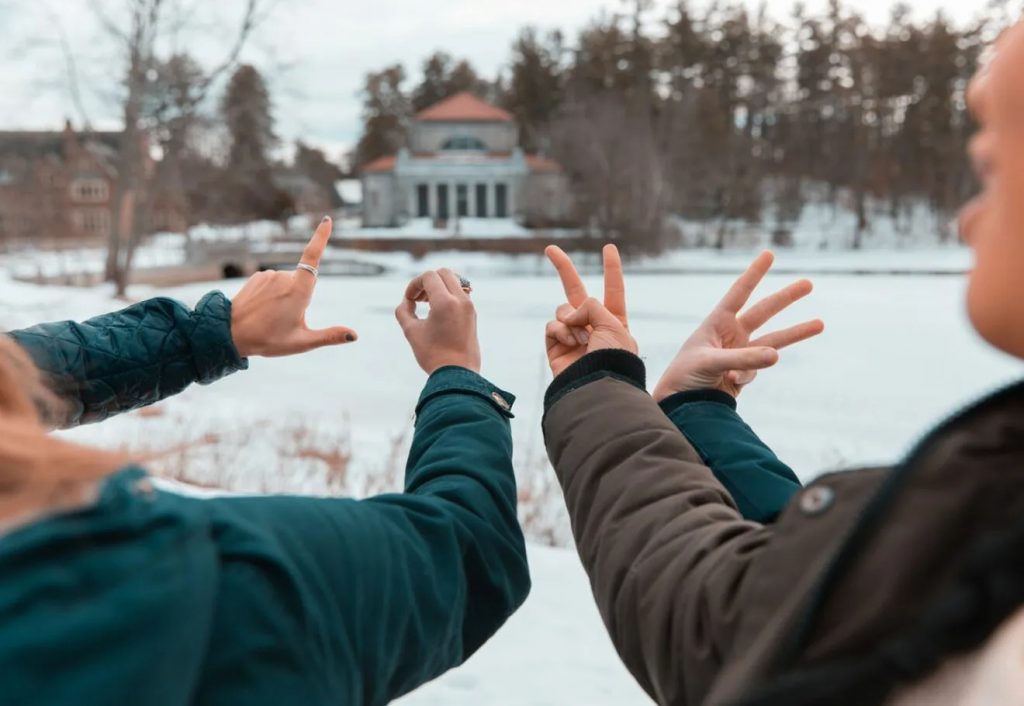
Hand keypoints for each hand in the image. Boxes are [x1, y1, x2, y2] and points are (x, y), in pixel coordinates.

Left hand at [230, 217, 357, 357]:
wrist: (229, 335)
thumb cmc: (268, 340)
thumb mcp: (302, 342)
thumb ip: (330, 336)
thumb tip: (354, 335)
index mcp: (299, 290)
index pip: (313, 257)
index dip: (321, 237)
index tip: (327, 220)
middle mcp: (284, 277)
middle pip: (302, 283)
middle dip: (299, 299)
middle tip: (283, 323)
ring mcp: (269, 275)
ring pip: (287, 284)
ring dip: (284, 298)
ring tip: (269, 318)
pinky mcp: (257, 277)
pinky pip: (273, 283)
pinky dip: (272, 295)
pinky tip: (261, 309)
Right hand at [395, 268, 480, 373]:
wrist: (458, 374)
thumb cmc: (433, 355)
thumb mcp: (411, 331)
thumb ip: (403, 311)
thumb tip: (407, 300)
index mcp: (446, 302)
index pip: (429, 277)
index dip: (414, 285)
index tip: (409, 300)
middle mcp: (461, 300)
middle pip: (443, 273)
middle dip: (427, 281)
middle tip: (418, 299)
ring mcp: (469, 306)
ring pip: (454, 281)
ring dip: (438, 286)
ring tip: (426, 303)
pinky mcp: (472, 314)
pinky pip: (460, 293)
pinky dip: (448, 294)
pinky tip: (437, 311)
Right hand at [544, 244, 636, 376]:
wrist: (597, 386)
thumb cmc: (613, 357)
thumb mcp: (612, 323)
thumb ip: (591, 305)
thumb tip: (568, 315)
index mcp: (614, 320)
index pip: (613, 288)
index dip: (611, 268)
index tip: (609, 248)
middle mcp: (592, 325)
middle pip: (576, 290)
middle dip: (563, 268)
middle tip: (550, 248)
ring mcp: (572, 335)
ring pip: (562, 310)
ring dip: (570, 319)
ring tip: (581, 338)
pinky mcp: (556, 346)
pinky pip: (551, 326)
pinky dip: (560, 331)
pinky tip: (571, 343)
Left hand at [652, 251, 823, 401]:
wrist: (678, 405)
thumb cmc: (684, 376)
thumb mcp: (710, 363)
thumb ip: (743, 359)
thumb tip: (776, 356)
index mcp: (716, 323)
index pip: (739, 293)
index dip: (754, 273)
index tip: (769, 253)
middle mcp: (730, 335)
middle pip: (763, 311)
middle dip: (786, 298)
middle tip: (808, 284)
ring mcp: (739, 354)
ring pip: (772, 341)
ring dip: (795, 333)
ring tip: (820, 323)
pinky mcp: (744, 373)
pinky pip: (755, 372)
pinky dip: (747, 376)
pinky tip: (730, 382)